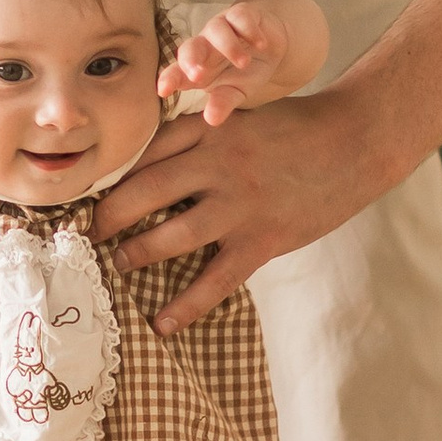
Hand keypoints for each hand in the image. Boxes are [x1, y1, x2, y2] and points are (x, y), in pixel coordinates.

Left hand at [94, 91, 375, 327]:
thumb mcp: (239, 116)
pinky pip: (215, 280)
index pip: (144, 153)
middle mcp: (218, 164)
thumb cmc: (295, 127)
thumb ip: (197, 135)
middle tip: (85, 236)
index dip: (110, 177)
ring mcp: (240, 204)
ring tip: (115, 268)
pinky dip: (185, 306)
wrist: (356, 140)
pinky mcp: (263, 239)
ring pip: (171, 237)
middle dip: (107, 218)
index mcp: (208, 129)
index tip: (86, 195)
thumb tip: (148, 166)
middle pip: (143, 193)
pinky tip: (161, 324)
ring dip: (136, 255)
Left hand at [161, 0, 302, 125]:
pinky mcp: (243, 14)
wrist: (270, 44)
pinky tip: (260, 44)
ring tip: (243, 63)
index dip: (169, 79)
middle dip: (191, 59)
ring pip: (216, 29)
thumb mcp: (236, 91)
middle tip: (197, 75)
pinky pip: (241, 16)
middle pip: (191, 47)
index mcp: (198, 66)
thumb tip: (212, 120)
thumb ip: (222, 102)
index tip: (163, 90)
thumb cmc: (244, 71)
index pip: (178, 72)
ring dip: (228, 46)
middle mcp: (206, 44)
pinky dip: (250, 30)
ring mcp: (223, 27)